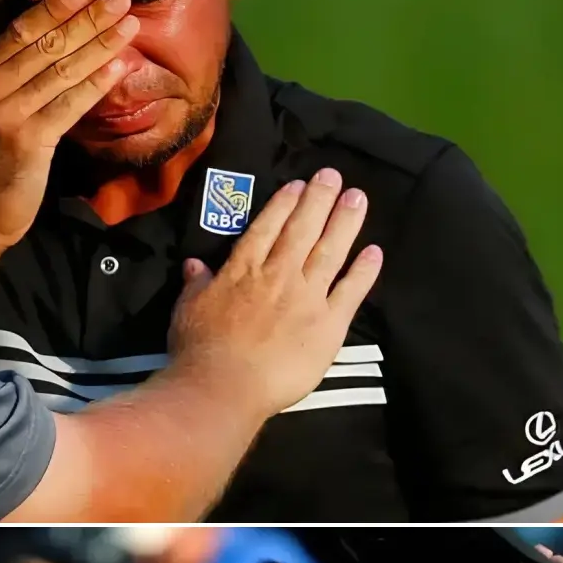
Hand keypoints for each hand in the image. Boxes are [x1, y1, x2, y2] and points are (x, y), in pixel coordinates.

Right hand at [0, 0, 137, 253]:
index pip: (17, 32)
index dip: (51, 8)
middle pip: (44, 46)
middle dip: (86, 20)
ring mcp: (6, 116)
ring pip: (60, 72)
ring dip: (99, 45)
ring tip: (129, 26)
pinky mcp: (27, 142)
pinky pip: (68, 105)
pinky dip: (95, 84)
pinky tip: (119, 67)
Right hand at [167, 170, 382, 419]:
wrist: (224, 386)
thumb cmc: (199, 349)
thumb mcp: (188, 308)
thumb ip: (197, 284)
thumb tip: (195, 264)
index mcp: (243, 270)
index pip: (267, 228)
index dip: (285, 204)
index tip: (299, 185)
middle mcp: (279, 275)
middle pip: (303, 230)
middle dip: (319, 200)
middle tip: (334, 176)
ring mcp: (307, 298)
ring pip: (330, 252)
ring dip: (345, 222)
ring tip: (358, 198)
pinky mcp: (329, 325)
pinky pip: (351, 291)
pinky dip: (364, 271)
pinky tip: (374, 252)